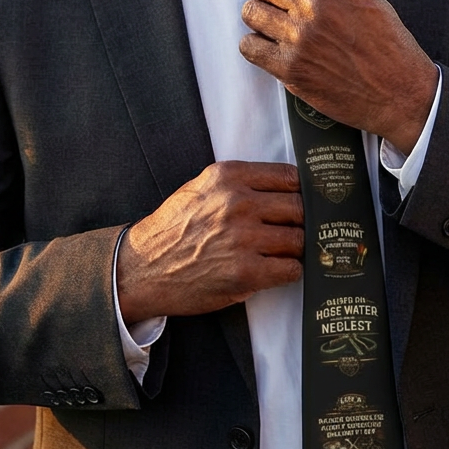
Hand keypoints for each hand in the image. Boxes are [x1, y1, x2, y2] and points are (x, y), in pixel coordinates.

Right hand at [116, 160, 302, 323]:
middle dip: (302, 221)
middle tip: (298, 230)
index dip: (302, 190)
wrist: (143, 267)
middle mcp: (238, 202)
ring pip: (299, 239)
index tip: (305, 200)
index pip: (289, 176)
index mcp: (229, 177)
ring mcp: (243, 238)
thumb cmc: (174, 228)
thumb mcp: (201, 187)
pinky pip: (290, 268)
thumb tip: (286, 186)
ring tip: (284, 252)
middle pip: (299, 207)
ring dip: (296, 248)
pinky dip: (290, 271)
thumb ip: (240, 182)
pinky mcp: (246, 272)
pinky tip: (277, 269)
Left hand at [239, 0, 438, 154]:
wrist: (399, 92)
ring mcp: (301, 37)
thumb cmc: (389, 45)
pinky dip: (254, 45)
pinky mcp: (291, 68)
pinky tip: (269, 47)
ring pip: (251, 12)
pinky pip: (249, 46)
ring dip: (257, 15)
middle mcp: (317, 6)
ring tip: (270, 24)